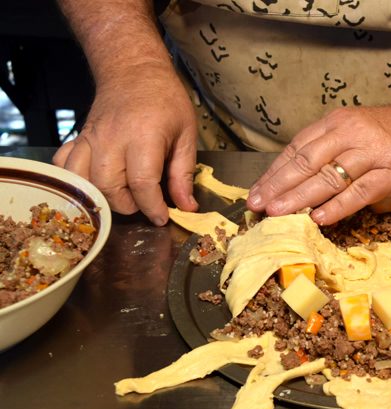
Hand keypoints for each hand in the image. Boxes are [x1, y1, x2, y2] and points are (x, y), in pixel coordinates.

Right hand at [53, 63, 197, 224]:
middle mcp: (112, 138)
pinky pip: (64, 165)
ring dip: (101, 197)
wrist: (133, 69)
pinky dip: (74, 180)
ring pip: (83, 180)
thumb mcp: (186, 134)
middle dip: (127, 205)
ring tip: (121, 196)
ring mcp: (90, 138)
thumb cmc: (165, 100)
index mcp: (143, 136)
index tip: (162, 217)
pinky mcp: (78, 138)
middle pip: (108, 187)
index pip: (141, 183)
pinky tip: (93, 182)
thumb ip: (184, 173)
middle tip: (143, 203)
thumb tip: (187, 207)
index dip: (152, 207)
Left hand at [246, 101, 390, 224]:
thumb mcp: (357, 132)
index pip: (297, 148)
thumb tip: (294, 181)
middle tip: (259, 205)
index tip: (256, 192)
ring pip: (329, 177)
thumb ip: (329, 151)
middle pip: (307, 161)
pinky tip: (320, 217)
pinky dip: (338, 206)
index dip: (274, 172)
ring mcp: (372, 153)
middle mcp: (352, 134)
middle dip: (279, 186)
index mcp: (337, 123)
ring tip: (279, 213)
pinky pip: (359, 191)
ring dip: (300, 197)